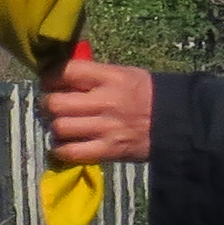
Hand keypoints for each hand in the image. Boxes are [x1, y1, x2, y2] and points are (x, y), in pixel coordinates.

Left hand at [43, 50, 154, 166]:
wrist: (176, 121)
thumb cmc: (147, 94)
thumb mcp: (124, 74)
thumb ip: (94, 75)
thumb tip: (62, 76)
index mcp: (110, 77)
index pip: (67, 71)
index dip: (50, 77)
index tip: (49, 83)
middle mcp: (105, 101)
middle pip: (57, 102)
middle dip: (46, 104)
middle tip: (50, 107)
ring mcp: (106, 128)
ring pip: (60, 128)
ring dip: (54, 128)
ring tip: (59, 126)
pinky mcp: (109, 150)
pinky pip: (72, 152)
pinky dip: (61, 150)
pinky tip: (62, 147)